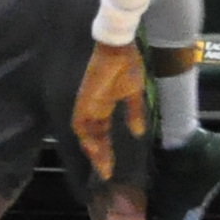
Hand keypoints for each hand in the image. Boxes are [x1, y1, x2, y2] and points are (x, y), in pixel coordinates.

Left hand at [72, 39, 148, 180]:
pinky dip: (86, 137)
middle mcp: (94, 107)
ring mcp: (87, 103)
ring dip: (93, 149)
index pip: (102, 132)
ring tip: (102, 165)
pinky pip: (80, 122)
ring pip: (85, 133)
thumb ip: (134, 112)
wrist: (119, 47)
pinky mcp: (84, 99)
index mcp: (104, 105)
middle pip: (93, 136)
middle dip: (99, 155)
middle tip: (106, 172)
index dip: (105, 149)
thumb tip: (138, 132)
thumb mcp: (134, 92)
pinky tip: (94, 149)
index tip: (111, 167)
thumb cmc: (127, 64)